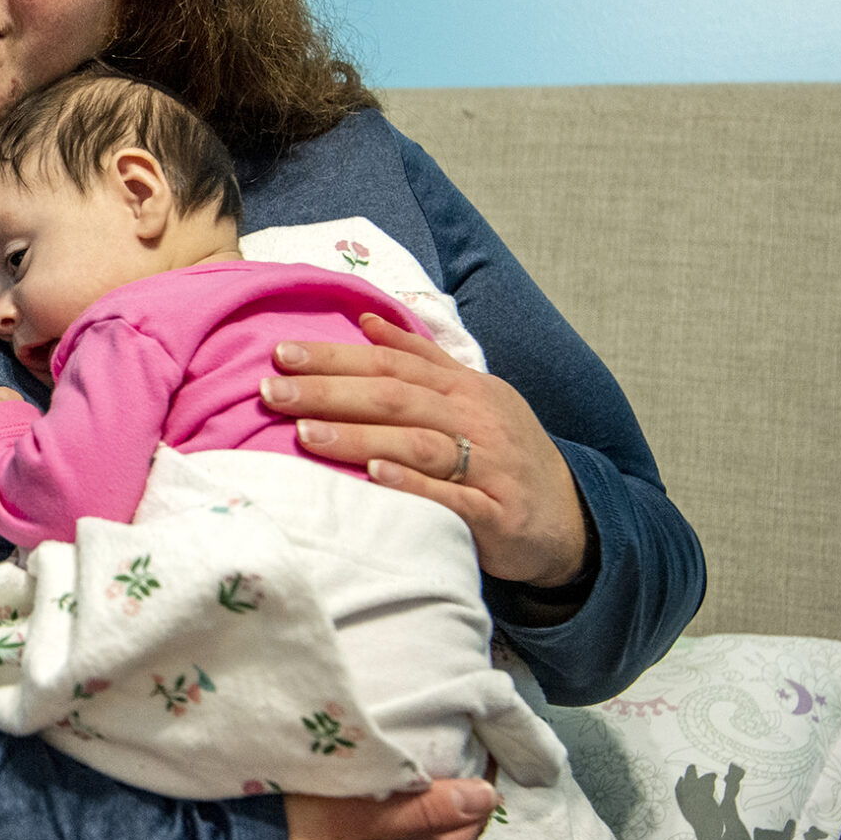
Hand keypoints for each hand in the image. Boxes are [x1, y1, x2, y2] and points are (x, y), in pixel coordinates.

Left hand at [263, 314, 588, 586]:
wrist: (569, 518)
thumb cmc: (504, 453)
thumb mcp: (474, 397)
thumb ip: (423, 360)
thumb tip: (371, 321)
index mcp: (464, 388)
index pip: (391, 364)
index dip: (337, 356)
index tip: (282, 354)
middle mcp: (475, 420)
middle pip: (396, 398)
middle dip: (330, 391)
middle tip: (271, 390)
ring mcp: (489, 466)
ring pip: (418, 443)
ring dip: (358, 436)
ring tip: (303, 433)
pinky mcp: (497, 514)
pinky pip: (451, 497)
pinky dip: (413, 484)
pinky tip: (373, 477)